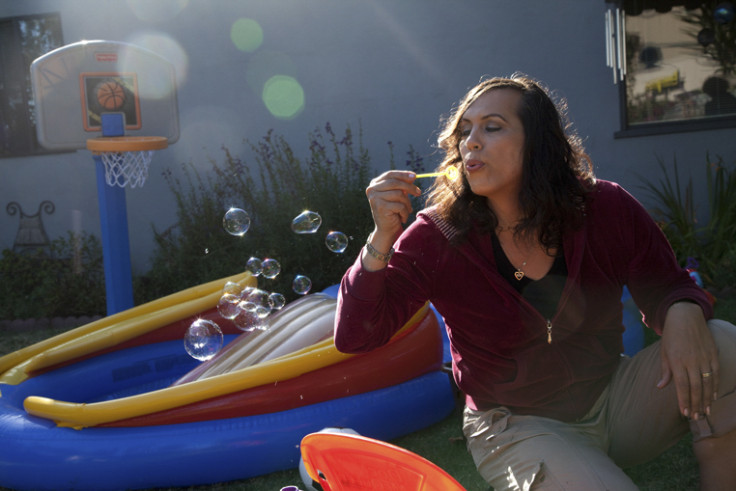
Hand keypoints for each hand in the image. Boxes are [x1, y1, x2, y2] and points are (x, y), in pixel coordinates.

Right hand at [362, 170, 420, 269]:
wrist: (385, 229)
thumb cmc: (392, 211)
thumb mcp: (396, 195)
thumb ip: (402, 185)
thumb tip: (413, 176)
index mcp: (374, 184)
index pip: (390, 175)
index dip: (403, 174)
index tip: (414, 176)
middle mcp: (372, 190)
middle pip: (395, 183)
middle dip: (409, 187)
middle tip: (418, 193)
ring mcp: (375, 198)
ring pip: (399, 194)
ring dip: (407, 203)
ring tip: (407, 210)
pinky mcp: (381, 207)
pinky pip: (400, 205)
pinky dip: (405, 212)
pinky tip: (402, 217)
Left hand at [657, 302, 717, 419]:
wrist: (685, 317)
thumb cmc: (672, 336)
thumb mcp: (664, 352)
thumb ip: (665, 371)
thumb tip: (661, 387)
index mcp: (677, 361)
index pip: (682, 386)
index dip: (684, 401)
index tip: (684, 413)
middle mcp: (692, 361)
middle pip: (696, 387)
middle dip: (696, 404)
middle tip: (696, 417)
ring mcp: (704, 358)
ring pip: (707, 383)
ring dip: (706, 399)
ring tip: (705, 411)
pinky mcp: (713, 354)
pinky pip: (716, 373)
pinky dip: (715, 386)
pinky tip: (713, 396)